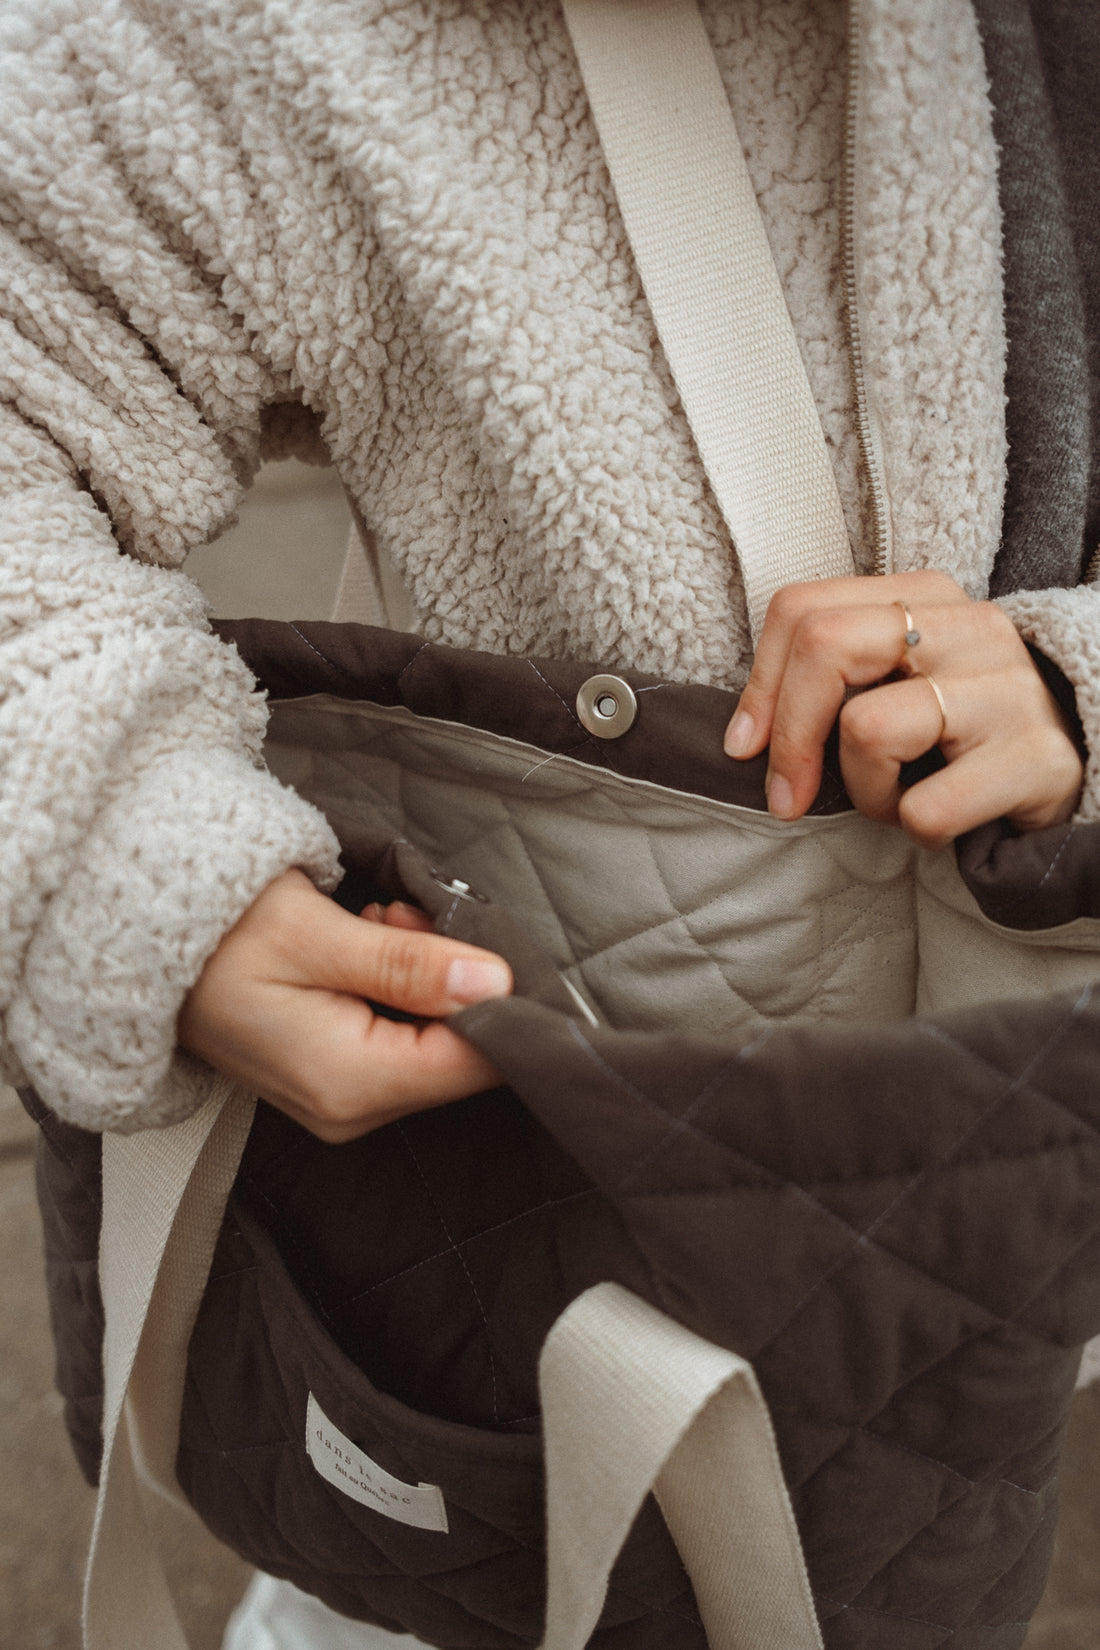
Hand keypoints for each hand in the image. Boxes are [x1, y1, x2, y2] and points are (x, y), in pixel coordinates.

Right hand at [177, 869, 511, 1141]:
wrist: (137, 947)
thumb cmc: (216, 933)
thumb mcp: (315, 934)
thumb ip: (409, 965)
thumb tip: (496, 982)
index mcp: (352, 1083)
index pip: (478, 1061)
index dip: (499, 996)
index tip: (469, 933)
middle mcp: (354, 1110)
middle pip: (461, 1052)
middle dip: (452, 978)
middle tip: (401, 916)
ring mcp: (344, 1102)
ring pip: (436, 1040)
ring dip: (425, 974)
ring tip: (375, 921)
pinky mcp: (337, 1081)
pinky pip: (403, 1039)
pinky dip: (401, 986)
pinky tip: (366, 942)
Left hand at [722, 571, 1083, 847]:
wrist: (1075, 766)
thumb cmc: (960, 733)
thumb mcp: (895, 684)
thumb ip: (829, 681)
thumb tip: (743, 739)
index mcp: (926, 596)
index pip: (802, 608)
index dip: (760, 686)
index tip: (746, 747)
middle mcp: (971, 627)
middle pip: (825, 648)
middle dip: (789, 737)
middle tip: (788, 798)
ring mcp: (1008, 689)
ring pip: (868, 729)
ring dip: (865, 791)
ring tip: (898, 799)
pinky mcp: (1037, 758)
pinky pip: (926, 808)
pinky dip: (916, 830)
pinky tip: (945, 820)